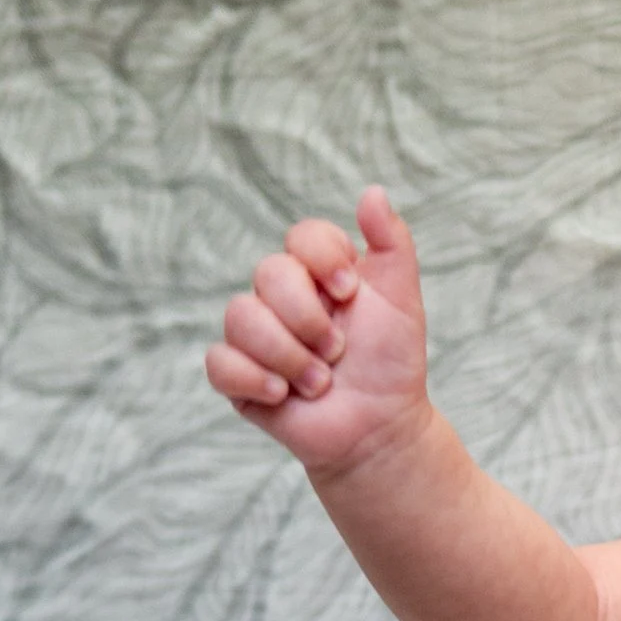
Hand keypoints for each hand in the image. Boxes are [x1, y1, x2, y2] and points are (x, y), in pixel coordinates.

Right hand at [204, 186, 432, 482]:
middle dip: (309, 318)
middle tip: (338, 352)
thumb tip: (373, 191)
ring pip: (241, 315)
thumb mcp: (401, 301)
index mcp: (316, 272)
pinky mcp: (236, 376)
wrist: (379, 429)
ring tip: (319, 383)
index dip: (324, 261)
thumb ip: (392, 244)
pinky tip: (285, 396)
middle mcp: (280, 297)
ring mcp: (254, 335)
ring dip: (289, 355)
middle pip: (269, 272)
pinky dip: (255, 379)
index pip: (302, 236)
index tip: (352, 295)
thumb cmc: (389, 364)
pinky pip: (219, 361)